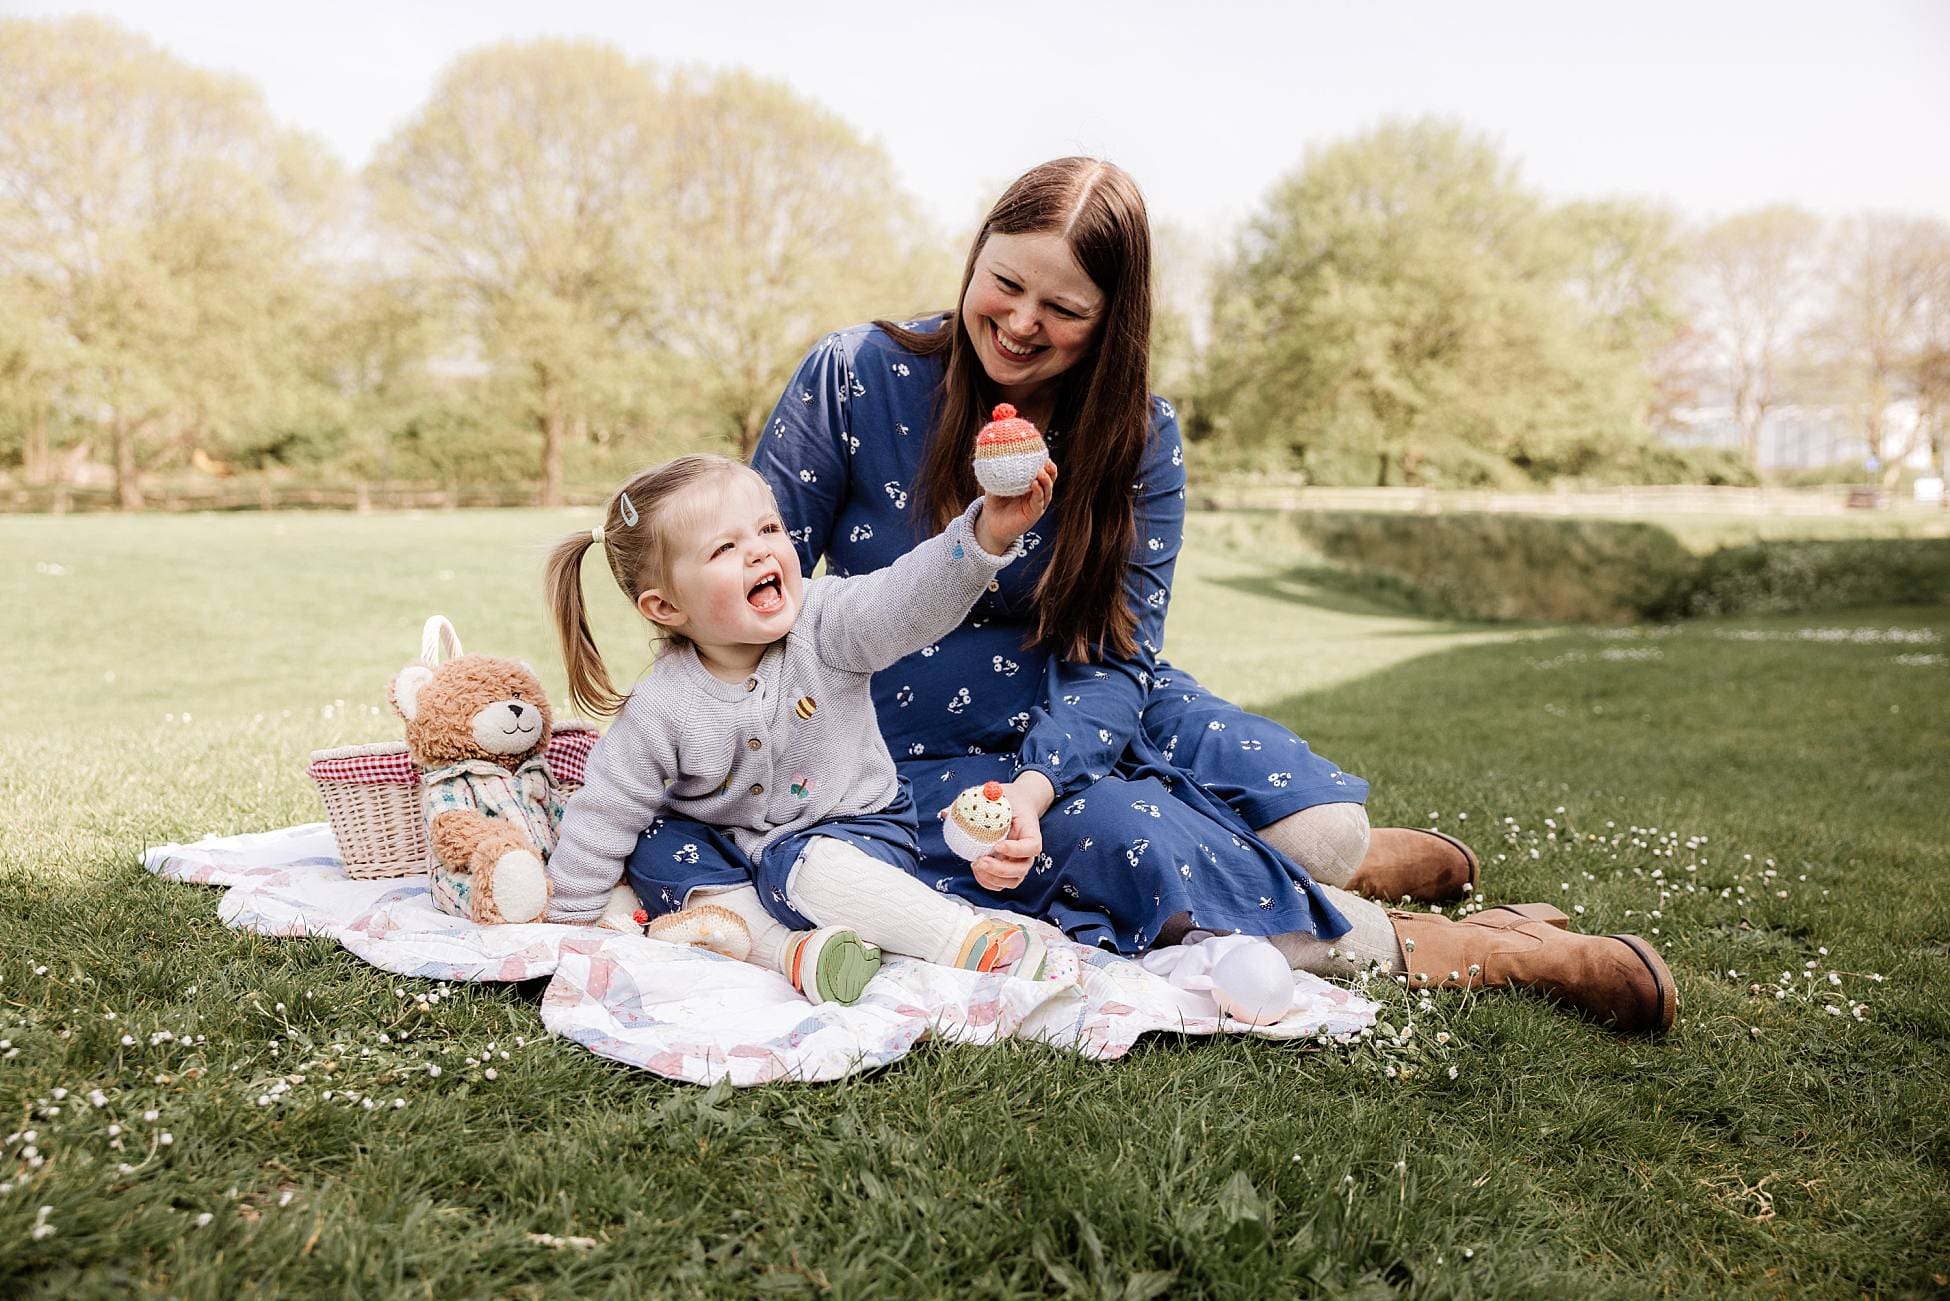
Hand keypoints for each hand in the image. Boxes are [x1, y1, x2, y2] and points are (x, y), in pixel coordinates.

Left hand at [967, 774, 1054, 891]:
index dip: (1016, 850)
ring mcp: (1019, 862)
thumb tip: (945, 812)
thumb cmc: (1009, 800)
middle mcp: (1027, 851)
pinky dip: (988, 882)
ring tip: (976, 865)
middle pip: (1022, 868)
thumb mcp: (997, 794)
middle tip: (981, 861)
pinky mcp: (1009, 869)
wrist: (1018, 805)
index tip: (998, 845)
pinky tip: (976, 869)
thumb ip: (976, 799)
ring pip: (1012, 881)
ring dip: (993, 877)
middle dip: (1000, 869)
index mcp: (1030, 831)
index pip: (1032, 846)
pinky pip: (1001, 884)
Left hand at [973, 460, 1056, 555]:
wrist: (990, 525)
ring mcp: (1037, 504)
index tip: (1040, 451)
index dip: (1044, 462)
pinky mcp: (1034, 514)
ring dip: (1046, 480)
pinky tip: (1034, 484)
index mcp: (1030, 485)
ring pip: (1047, 490)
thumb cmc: (994, 504)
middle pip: (1050, 479)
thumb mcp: (995, 485)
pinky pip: (1039, 501)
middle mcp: (1036, 494)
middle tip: (1045, 460)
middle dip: (1050, 469)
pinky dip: (1038, 492)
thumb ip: (998, 473)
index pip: (1042, 471)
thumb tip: (993, 456)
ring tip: (1040, 471)